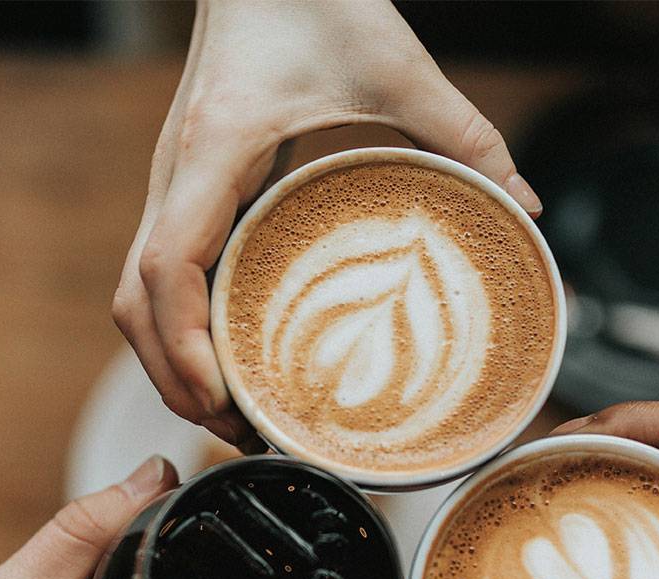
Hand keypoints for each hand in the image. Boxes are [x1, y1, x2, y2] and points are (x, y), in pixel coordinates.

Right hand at [112, 0, 540, 447]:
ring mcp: (172, 184)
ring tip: (234, 415)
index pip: (164, 268)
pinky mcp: (187, 190)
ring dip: (170, 362)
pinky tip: (231, 360)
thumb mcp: (397, 64)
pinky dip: (181, 329)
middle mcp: (174, 175)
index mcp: (213, 151)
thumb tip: (525, 209)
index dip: (182, 347)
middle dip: (175, 380)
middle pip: (133, 304)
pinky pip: (162, 275)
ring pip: (135, 296)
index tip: (223, 400)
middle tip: (241, 434)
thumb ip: (465, 135)